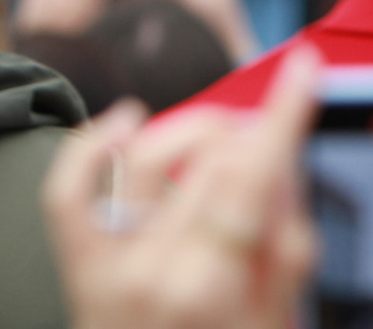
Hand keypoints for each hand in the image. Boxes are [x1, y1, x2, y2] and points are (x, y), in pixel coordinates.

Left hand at [41, 45, 318, 328]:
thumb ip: (288, 232)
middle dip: (250, 143)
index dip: (284, 111)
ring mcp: (110, 267)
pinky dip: (92, 145)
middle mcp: (156, 269)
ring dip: (189, 131)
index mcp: (214, 282)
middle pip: (212, 157)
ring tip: (212, 149)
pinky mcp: (79, 269)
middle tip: (265, 168)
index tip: (305, 67)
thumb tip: (282, 160)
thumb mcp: (279, 310)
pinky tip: (125, 121)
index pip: (254, 171)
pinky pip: (68, 192)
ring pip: (148, 153)